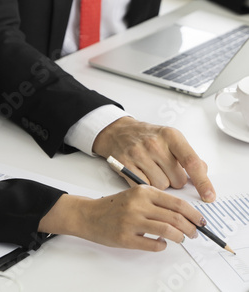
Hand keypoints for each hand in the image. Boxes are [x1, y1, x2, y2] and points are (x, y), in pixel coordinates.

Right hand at [39, 186, 205, 251]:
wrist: (89, 214)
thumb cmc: (114, 205)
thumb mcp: (135, 194)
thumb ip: (156, 200)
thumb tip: (184, 213)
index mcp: (142, 191)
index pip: (176, 203)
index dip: (193, 213)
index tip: (201, 221)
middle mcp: (138, 204)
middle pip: (175, 218)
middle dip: (191, 228)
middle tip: (194, 233)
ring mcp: (131, 221)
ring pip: (168, 231)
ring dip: (180, 238)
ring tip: (181, 239)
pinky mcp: (126, 237)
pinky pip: (154, 245)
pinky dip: (162, 246)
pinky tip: (161, 243)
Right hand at [92, 116, 215, 201]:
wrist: (118, 131)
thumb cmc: (147, 137)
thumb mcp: (170, 138)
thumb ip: (187, 155)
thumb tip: (203, 172)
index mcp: (170, 136)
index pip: (191, 162)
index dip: (203, 182)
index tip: (209, 197)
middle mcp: (154, 144)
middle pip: (178, 180)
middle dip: (175, 180)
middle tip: (166, 170)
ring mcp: (138, 154)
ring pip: (162, 186)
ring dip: (161, 184)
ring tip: (153, 171)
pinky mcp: (125, 165)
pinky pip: (145, 186)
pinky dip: (147, 184)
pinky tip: (143, 174)